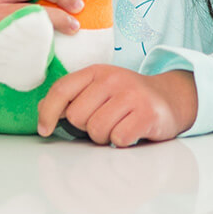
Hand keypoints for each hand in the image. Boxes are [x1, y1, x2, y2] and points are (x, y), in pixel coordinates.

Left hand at [37, 66, 197, 146]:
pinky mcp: (147, 114)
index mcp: (96, 71)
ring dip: (104, 137)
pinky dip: (121, 142)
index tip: (45, 130)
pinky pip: (118, 139)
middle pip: (77, 116)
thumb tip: (43, 112)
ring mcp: (132, 95)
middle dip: (86, 127)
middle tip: (104, 121)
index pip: (61, 90)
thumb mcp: (98, 89)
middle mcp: (113, 79)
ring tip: (117, 127)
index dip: (48, 113)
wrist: (169, 100)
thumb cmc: (127, 98)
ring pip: (97, 130)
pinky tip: (130, 132)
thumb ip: (72, 97)